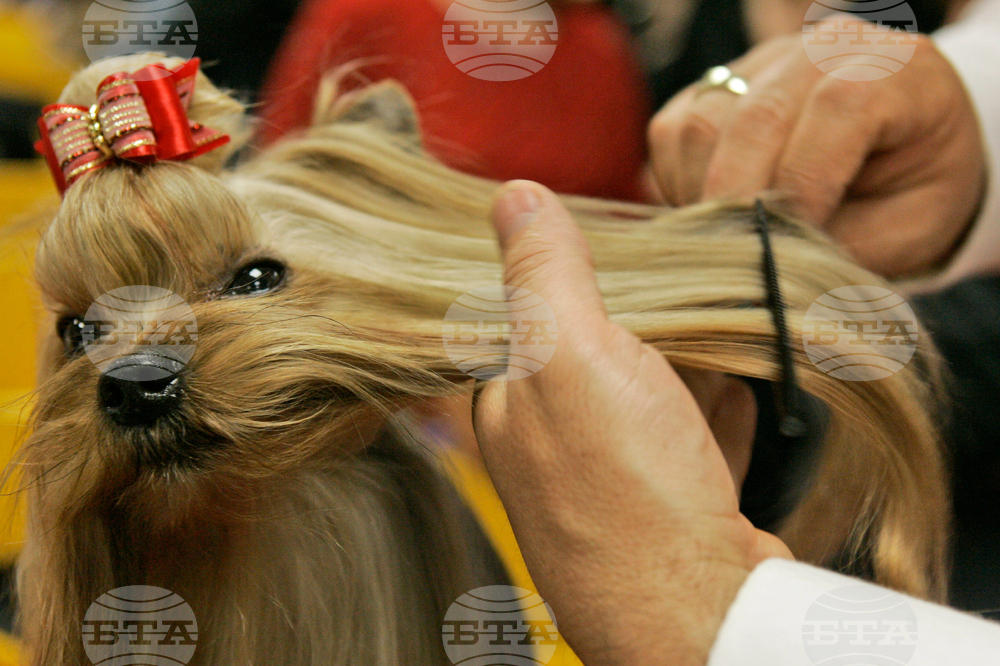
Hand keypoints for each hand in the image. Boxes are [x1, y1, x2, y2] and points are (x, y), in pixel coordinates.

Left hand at [473, 181, 791, 665]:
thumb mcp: (573, 358)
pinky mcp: (672, 510)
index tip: (629, 258)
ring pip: (655, 397)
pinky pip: (693, 444)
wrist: (704, 615)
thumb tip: (513, 196)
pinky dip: (717, 416)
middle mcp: (553, 448)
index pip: (537, 317)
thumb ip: (543, 277)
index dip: (586, 283)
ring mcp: (614, 484)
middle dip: (649, 325)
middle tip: (692, 293)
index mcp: (512, 407)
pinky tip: (737, 401)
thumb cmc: (627, 493)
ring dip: (692, 367)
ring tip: (726, 338)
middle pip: (604, 354)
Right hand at [648, 17, 985, 277]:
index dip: (807, 182)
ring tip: (727, 238)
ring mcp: (759, 63)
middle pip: (753, 116)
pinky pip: (670, 134)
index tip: (791, 245)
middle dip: (738, 202)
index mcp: (895, 69)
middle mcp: (821, 50)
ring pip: (697, 125)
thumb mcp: (909, 226)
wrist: (900, 153)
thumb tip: (769, 266)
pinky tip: (711, 212)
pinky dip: (678, 185)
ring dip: (700, 197)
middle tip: (739, 260)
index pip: (839, 105)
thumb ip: (845, 242)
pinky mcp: (711, 87)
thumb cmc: (912, 192)